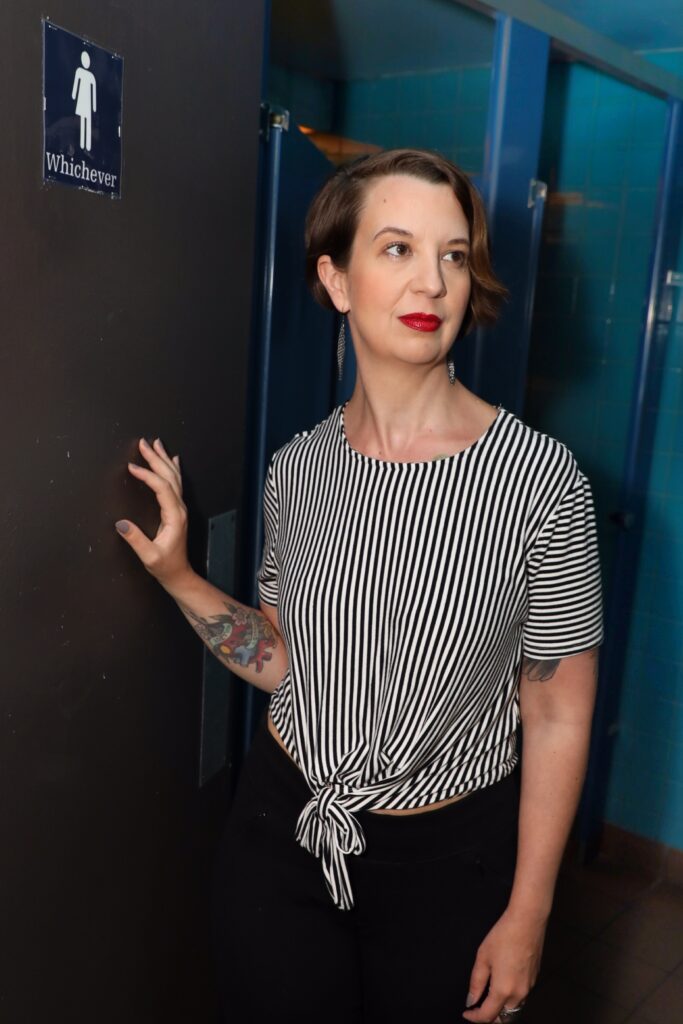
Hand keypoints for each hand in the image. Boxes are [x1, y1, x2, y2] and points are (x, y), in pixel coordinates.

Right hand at [115, 437, 191, 590]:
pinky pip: (177, 484)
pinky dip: (173, 469)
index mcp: (175, 516)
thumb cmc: (165, 566)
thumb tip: (120, 523)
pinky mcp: (177, 510)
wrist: (179, 574)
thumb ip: (136, 540)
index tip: (132, 467)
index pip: (162, 488)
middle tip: (144, 443)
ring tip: (156, 443)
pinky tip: (173, 459)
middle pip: (170, 477)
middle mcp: (180, 508)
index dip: (148, 475)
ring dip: (164, 459)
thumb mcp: (149, 556)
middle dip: (156, 458)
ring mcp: (180, 508)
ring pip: (174, 477)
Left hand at [461, 907, 545, 1022]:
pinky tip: (502, 986)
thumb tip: (471, 999)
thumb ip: (476, 982)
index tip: (467, 1012)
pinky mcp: (534, 979)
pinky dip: (510, 999)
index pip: (488, 1016)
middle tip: (477, 1008)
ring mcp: (529, 987)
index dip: (475, 1018)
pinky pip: (521, 998)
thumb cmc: (504, 935)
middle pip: (504, 1018)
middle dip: (490, 1017)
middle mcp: (519, 993)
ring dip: (501, 1010)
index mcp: (503, 990)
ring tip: (488, 997)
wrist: (527, 921)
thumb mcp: (482, 957)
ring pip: (514, 1009)